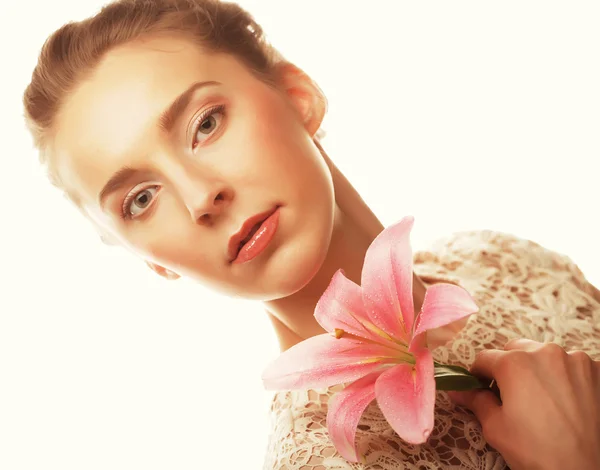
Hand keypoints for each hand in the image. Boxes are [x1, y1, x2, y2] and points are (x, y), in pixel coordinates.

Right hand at [448, 339, 599, 469]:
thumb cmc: (539, 453)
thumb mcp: (496, 429)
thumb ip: (476, 401)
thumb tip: (459, 390)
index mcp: (515, 364)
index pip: (485, 358)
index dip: (478, 374)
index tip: (480, 387)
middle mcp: (545, 353)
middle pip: (516, 350)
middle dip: (508, 367)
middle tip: (510, 394)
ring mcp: (576, 360)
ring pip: (545, 355)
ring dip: (538, 369)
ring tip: (542, 399)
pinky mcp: (597, 371)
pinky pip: (572, 366)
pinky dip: (565, 377)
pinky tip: (566, 401)